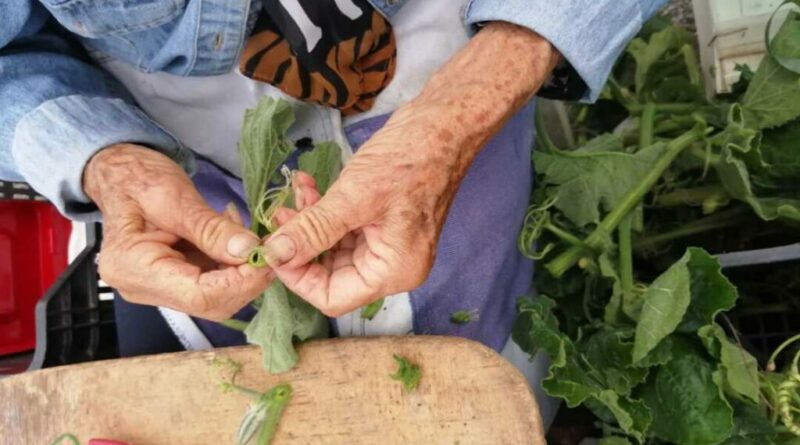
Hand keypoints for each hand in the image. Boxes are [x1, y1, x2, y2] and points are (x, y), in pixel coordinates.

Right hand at [83, 144, 271, 319]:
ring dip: (242, 270)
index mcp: (132, 268)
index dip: (240, 282)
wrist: (120, 174)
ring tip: (254, 238)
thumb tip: (249, 251)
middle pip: (209, 302)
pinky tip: (237, 239)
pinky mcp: (172, 280)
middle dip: (246, 279)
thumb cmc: (138, 178)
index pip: (198, 296)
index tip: (267, 258)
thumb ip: (212, 228)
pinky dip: (231, 264)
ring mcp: (157, 288)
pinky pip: (211, 282)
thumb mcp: (176, 197)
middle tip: (270, 248)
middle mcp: (142, 288)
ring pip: (215, 295)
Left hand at [264, 23, 558, 315]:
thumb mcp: (354, 197)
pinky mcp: (381, 223)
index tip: (273, 247)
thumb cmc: (408, 160)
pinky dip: (322, 211)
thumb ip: (314, 230)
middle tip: (280, 215)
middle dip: (301, 245)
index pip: (333, 297)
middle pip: (331, 275)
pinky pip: (343, 229)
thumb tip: (275, 254)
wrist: (442, 124)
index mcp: (393, 272)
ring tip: (295, 192)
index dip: (298, 278)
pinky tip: (308, 185)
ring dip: (309, 223)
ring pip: (332, 248)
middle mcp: (392, 267)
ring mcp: (387, 244)